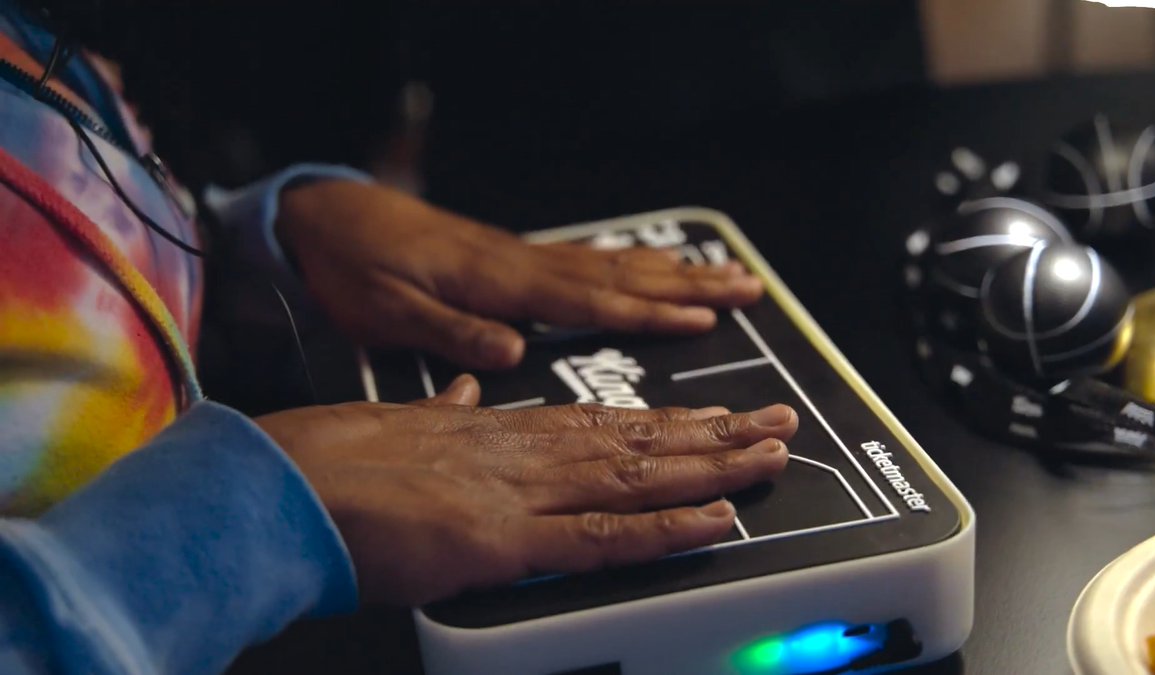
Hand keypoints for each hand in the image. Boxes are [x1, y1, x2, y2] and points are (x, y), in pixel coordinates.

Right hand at [254, 375, 797, 606]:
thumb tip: (463, 395)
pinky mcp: (504, 540)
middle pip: (638, 440)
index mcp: (499, 429)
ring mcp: (520, 491)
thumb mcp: (400, 424)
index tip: (713, 415)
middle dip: (714, 434)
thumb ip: (444, 412)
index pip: (603, 422)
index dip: (666, 421)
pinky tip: (713, 521)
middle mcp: (524, 450)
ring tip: (769, 455)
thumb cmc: (330, 462)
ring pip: (637, 476)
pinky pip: (601, 538)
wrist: (281, 484)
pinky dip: (663, 530)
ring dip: (712, 467)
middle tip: (777, 423)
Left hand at [277, 181, 763, 368]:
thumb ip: (450, 331)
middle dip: (686, 284)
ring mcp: (520, 257)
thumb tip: (512, 351)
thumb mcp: (387, 311)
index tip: (701, 318)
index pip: (587, 300)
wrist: (325, 218)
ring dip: (670, 271)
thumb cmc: (355, 269)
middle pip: (618, 274)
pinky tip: (647, 267)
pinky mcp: (510, 258)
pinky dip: (627, 264)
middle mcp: (521, 265)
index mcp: (498, 282)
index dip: (646, 312)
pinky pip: (585, 261)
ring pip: (610, 264)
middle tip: (746, 287)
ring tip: (723, 277)